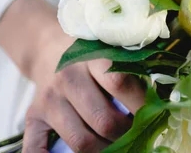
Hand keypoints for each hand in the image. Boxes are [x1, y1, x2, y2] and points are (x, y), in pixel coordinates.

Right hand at [0, 0, 145, 152]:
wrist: (49, 47)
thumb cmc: (91, 54)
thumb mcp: (110, 52)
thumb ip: (130, 74)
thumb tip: (158, 104)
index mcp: (93, 59)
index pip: (120, 83)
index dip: (141, 106)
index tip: (156, 115)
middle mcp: (68, 79)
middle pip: (103, 120)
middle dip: (126, 134)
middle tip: (137, 135)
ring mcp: (48, 101)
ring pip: (80, 141)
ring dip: (104, 150)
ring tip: (117, 145)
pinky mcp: (32, 117)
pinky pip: (35, 149)